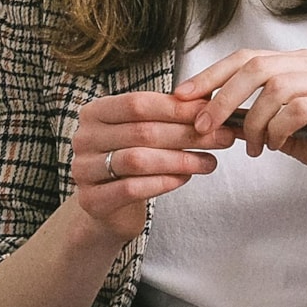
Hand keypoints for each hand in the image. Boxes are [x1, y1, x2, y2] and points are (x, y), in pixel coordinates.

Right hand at [62, 88, 225, 246]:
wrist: (110, 208)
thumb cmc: (134, 162)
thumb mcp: (149, 132)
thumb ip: (172, 114)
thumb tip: (211, 99)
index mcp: (95, 112)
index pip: (138, 103)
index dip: (177, 108)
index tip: (212, 113)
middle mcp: (84, 138)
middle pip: (141, 131)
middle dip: (187, 134)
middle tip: (222, 138)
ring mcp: (83, 170)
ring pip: (138, 160)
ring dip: (180, 160)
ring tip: (209, 162)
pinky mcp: (91, 200)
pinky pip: (131, 189)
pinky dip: (163, 183)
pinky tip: (185, 179)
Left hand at [175, 49, 306, 187]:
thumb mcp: (289, 133)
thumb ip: (257, 121)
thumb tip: (214, 119)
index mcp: (302, 66)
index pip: (247, 58)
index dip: (211, 75)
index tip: (181, 97)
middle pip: (256, 66)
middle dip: (222, 96)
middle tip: (203, 125)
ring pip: (276, 86)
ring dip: (254, 120)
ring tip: (255, 148)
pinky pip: (299, 109)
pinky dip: (279, 130)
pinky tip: (278, 147)